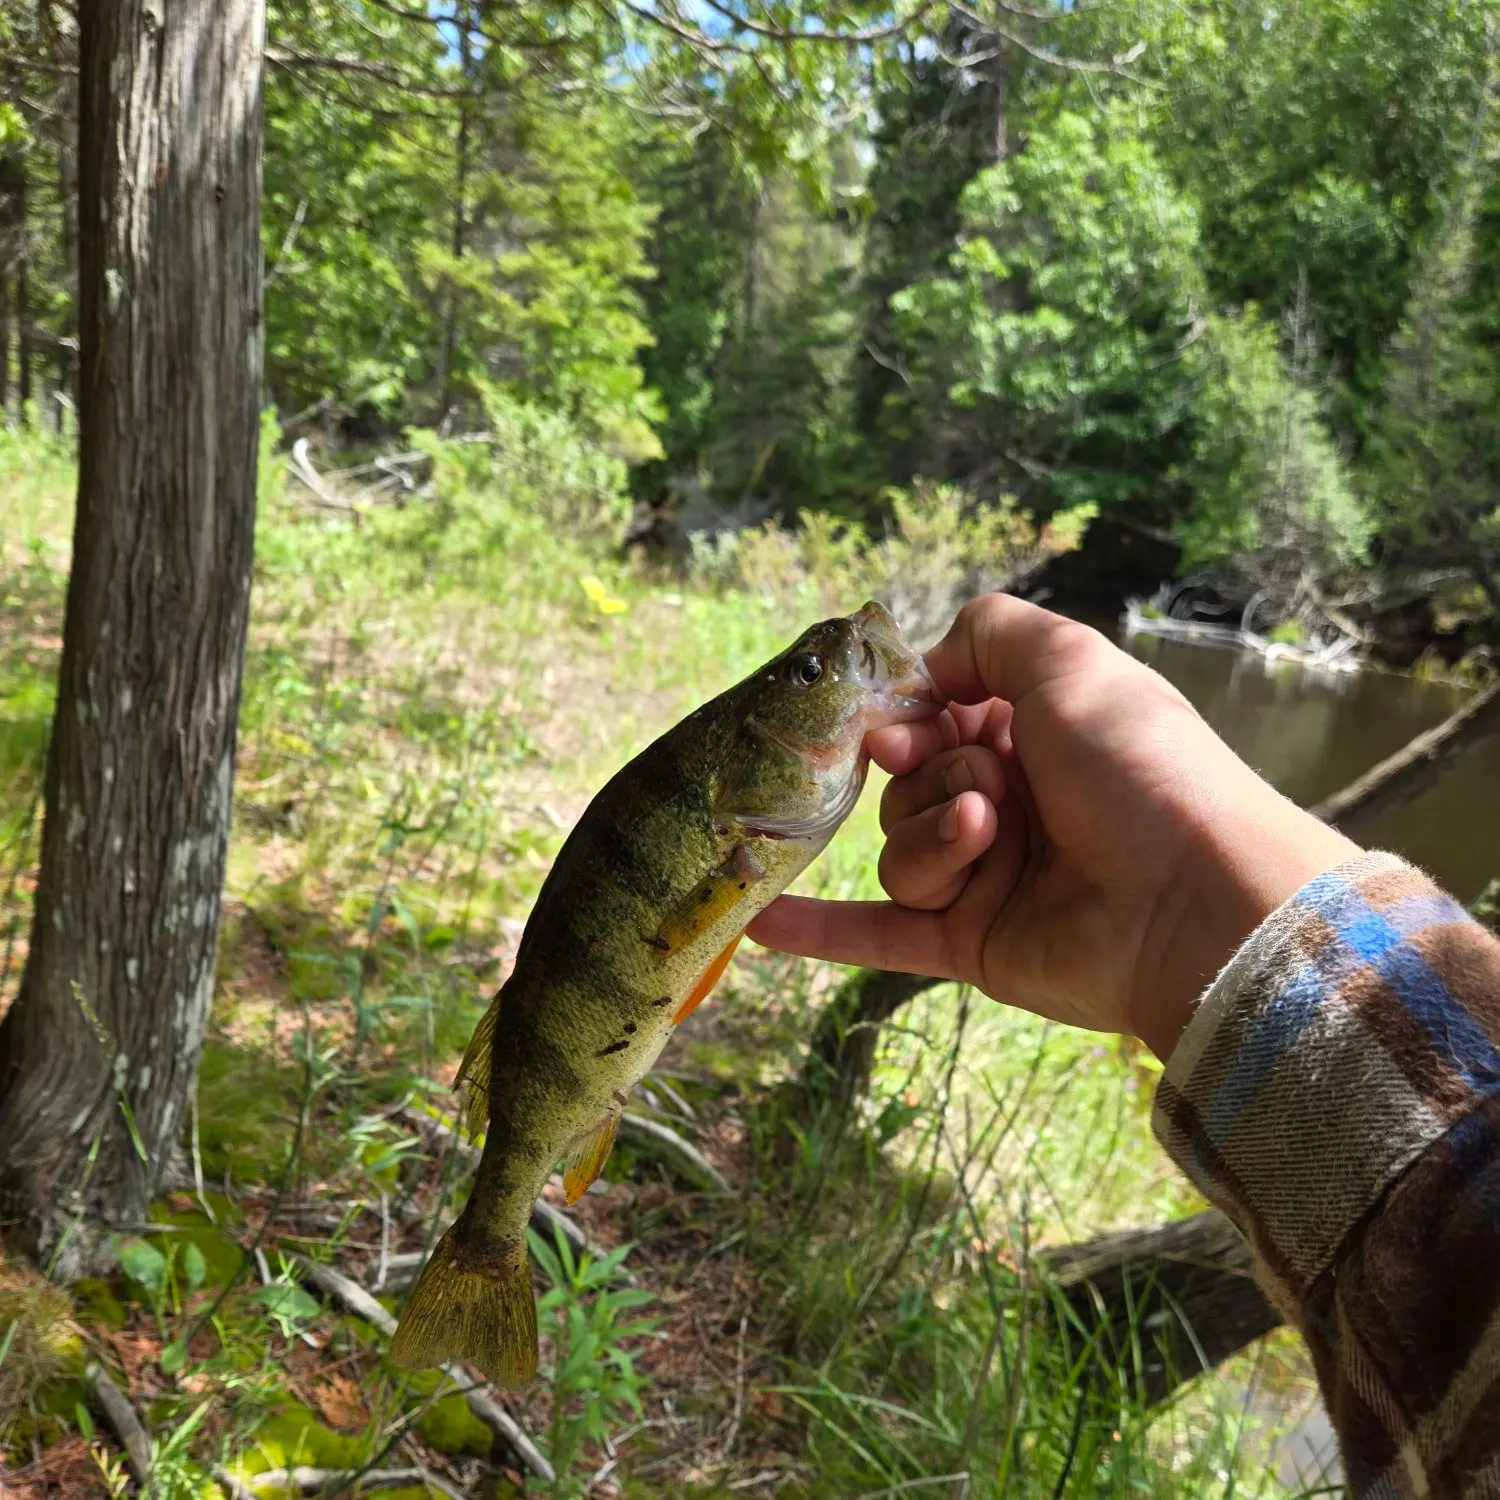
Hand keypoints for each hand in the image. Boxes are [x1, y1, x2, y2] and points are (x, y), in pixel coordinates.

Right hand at [748, 594, 1359, 1059]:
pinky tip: (758, 923)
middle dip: (935, 777)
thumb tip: (926, 667)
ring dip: (934, 840)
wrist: (1189, 898)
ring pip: (897, 848)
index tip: (904, 726)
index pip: (931, 717)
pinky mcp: (971, 944)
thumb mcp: (1067, 659)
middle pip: (906, 783)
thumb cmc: (1135, 766)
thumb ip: (988, 633)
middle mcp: (1005, 803)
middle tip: (982, 787)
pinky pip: (878, 933)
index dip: (910, 718)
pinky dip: (819, 931)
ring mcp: (985, 877)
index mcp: (1031, 734)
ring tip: (990, 841)